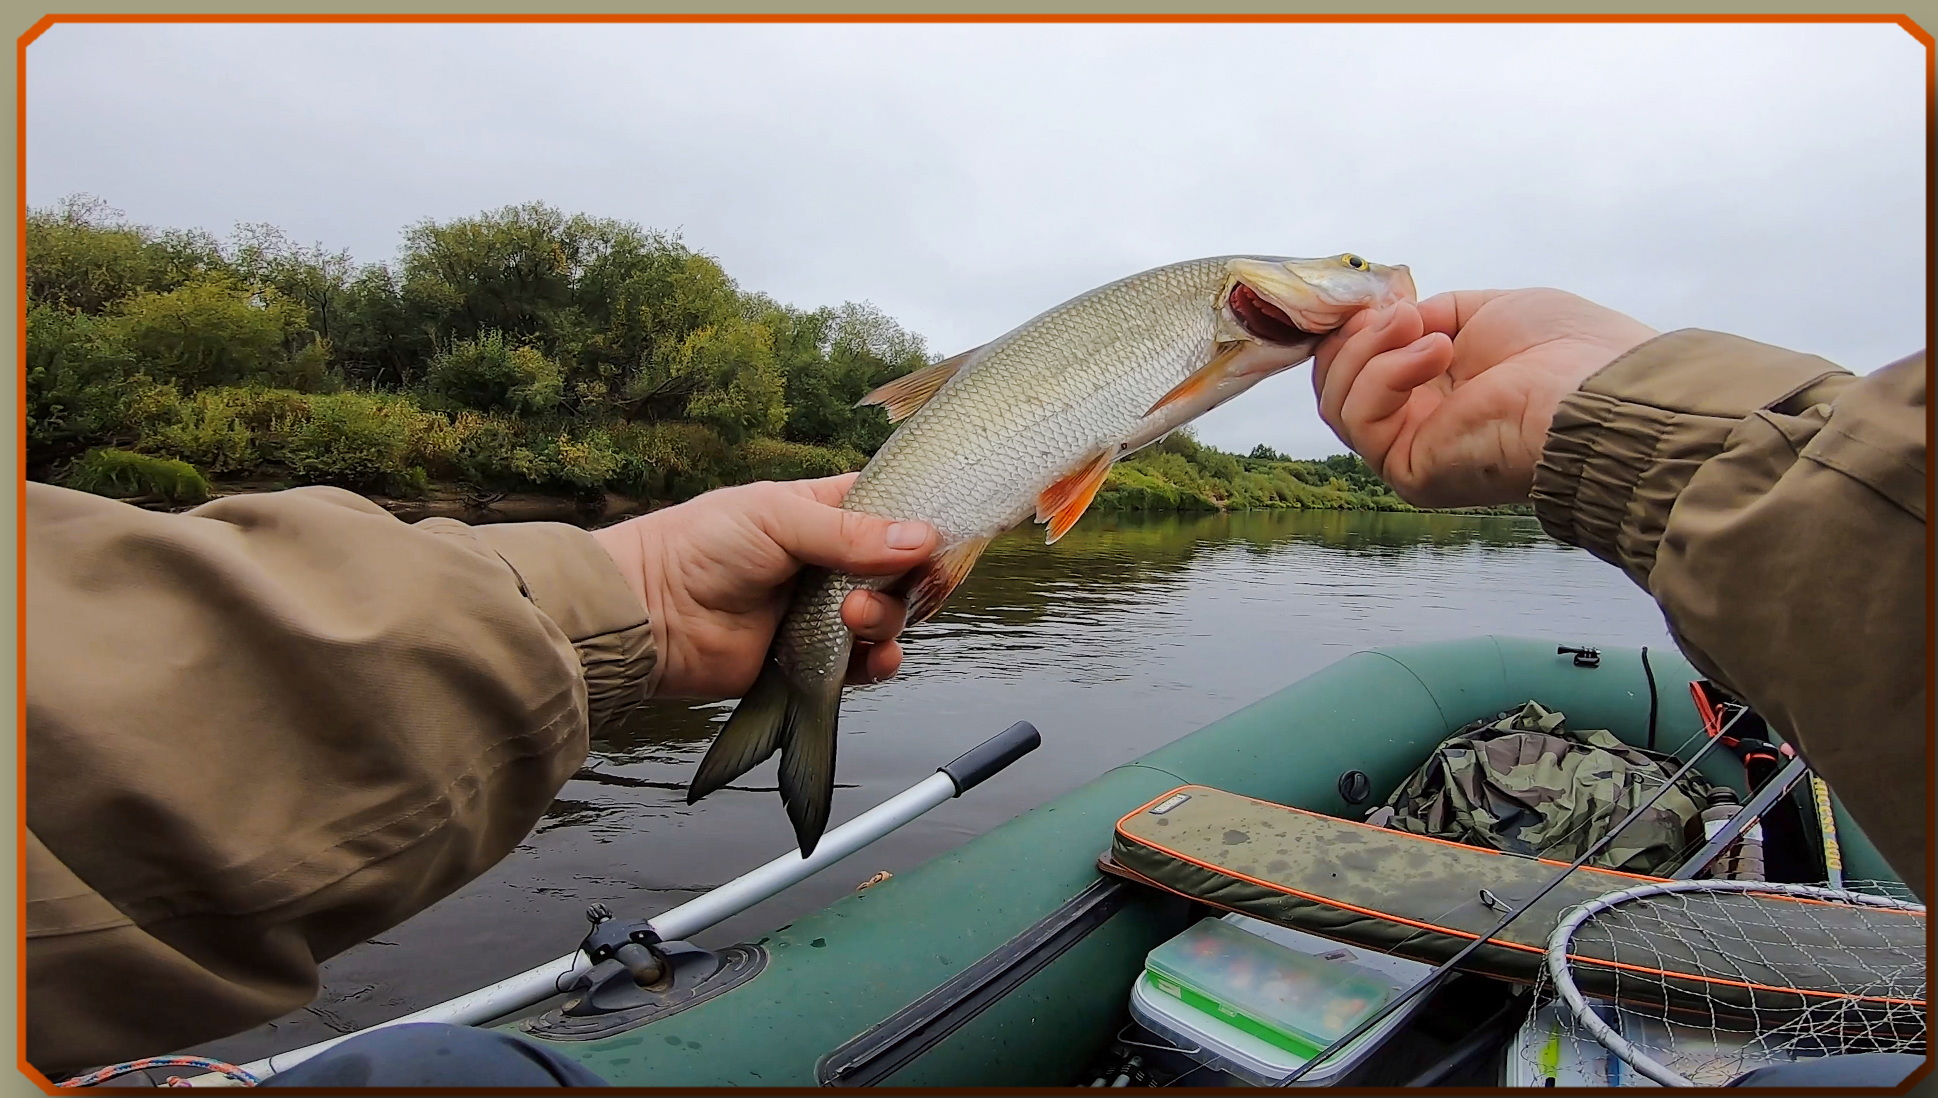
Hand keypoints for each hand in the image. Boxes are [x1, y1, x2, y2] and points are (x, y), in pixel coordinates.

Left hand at [591, 475, 938, 699]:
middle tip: (867, 588)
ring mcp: (825, 611)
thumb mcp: (776, 519)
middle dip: (904, 582)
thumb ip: (850, 533)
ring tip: (849, 618)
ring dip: (885, 619)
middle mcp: (832, 562)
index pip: (895, 512)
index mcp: (826, 513)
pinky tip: (875, 658)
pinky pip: (865, 664)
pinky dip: (879, 662)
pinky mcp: (814, 659)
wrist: (649, 615)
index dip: (922, 525)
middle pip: (902, 571)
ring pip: (889, 617)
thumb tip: (923, 539)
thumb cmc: (700, 547)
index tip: (940, 539)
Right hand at [1312, 289, 1657, 507]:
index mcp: (1439, 388)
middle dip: (1354, 338)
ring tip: (1418, 326)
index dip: (1355, 328)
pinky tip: (1436, 352)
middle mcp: (1420, 422)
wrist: (1597, 391)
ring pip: (1338, 402)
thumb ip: (1431, 314)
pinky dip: (1383, 377)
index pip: (1361, 365)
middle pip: (1336, 384)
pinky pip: (1360, 420)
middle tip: (1395, 313)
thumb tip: (1391, 320)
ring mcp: (1411, 448)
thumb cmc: (1565, 349)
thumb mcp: (1486, 309)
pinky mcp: (1409, 470)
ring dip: (1368, 351)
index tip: (1373, 298)